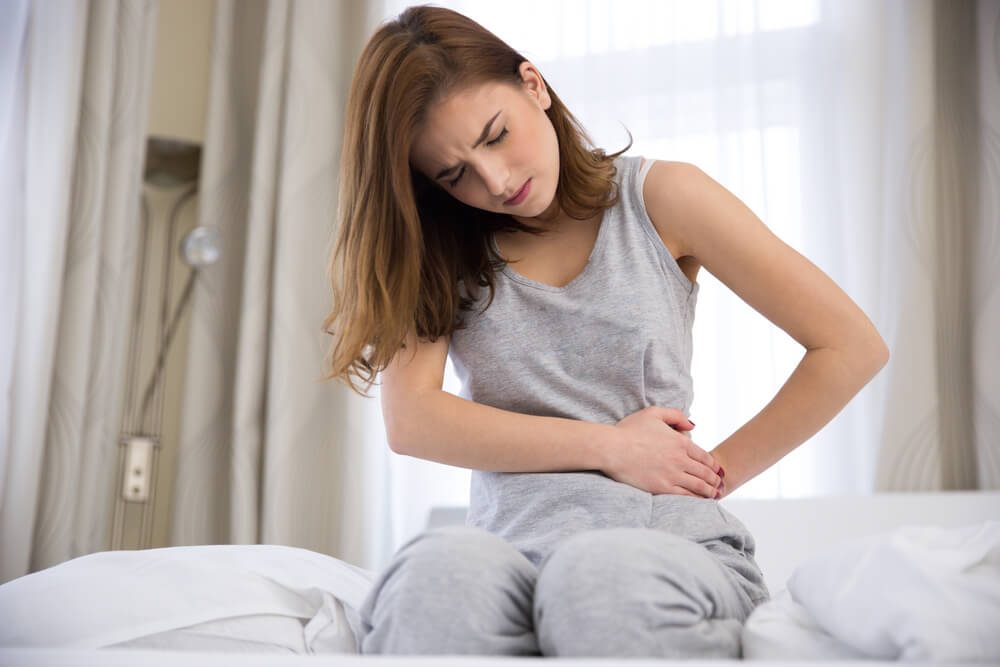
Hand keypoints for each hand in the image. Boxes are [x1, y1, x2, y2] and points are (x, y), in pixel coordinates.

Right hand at [604, 406, 723, 497]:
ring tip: (713, 495)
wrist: (612, 448)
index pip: (704, 456)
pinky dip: (695, 499)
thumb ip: (676, 416)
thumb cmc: (629, 430)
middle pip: (704, 472)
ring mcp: (672, 475)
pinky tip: (699, 501)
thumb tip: (691, 425)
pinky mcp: (662, 487)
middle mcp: (680, 460)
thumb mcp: (653, 413)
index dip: (713, 465)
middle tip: (719, 485)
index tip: (717, 471)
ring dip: (709, 491)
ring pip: (698, 486)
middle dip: (714, 480)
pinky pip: (685, 495)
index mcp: (680, 442)